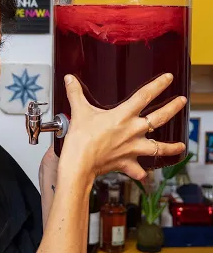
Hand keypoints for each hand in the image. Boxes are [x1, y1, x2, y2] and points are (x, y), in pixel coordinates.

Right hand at [60, 73, 186, 180]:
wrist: (80, 163)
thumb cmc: (81, 139)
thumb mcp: (78, 111)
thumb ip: (75, 93)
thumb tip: (70, 80)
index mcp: (122, 116)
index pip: (145, 96)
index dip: (158, 85)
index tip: (168, 79)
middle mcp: (132, 131)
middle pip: (159, 118)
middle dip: (173, 108)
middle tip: (182, 102)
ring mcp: (132, 148)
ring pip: (158, 147)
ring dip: (171, 147)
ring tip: (180, 147)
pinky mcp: (127, 162)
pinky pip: (138, 170)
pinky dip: (141, 172)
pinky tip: (144, 173)